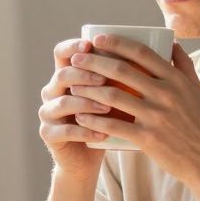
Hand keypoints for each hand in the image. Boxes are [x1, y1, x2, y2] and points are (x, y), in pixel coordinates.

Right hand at [38, 38, 113, 178]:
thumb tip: (151, 51)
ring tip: (108, 108)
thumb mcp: (114, 95)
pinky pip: (66, 131)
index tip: (91, 45)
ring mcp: (48, 113)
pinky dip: (86, 131)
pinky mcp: (49, 134)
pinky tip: (103, 134)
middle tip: (104, 79)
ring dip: (87, 103)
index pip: (62, 53)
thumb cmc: (106, 120)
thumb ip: (122, 75)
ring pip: (63, 102)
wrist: (87, 155)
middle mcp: (52, 91)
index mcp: (66, 75)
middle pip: (62, 74)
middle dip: (84, 75)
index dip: (73, 47)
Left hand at [69, 35, 199, 186]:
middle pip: (122, 70)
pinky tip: (80, 116)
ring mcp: (156, 116)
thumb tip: (171, 42)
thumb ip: (183, 66)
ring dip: (88, 88)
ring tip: (73, 86)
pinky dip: (94, 120)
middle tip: (77, 58)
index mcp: (176, 80)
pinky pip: (114, 125)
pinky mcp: (148, 138)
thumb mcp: (197, 91)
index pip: (142, 53)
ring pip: (113, 95)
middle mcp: (166, 94)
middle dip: (94, 61)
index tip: (98, 39)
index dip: (117, 43)